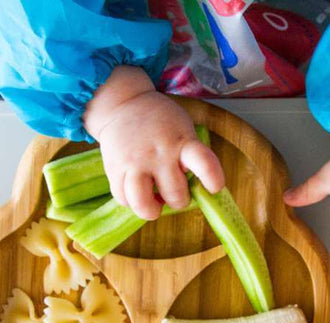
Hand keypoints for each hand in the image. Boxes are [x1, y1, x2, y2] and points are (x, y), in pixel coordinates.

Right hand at [83, 66, 223, 219]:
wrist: (123, 105)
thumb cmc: (160, 122)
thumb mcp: (182, 130)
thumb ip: (189, 157)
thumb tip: (193, 192)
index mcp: (182, 142)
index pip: (203, 162)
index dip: (212, 179)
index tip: (214, 188)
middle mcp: (159, 154)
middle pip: (174, 194)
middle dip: (179, 201)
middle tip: (175, 193)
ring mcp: (135, 163)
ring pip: (143, 204)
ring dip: (152, 209)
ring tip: (154, 203)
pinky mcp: (114, 169)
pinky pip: (123, 199)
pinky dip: (131, 202)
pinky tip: (137, 191)